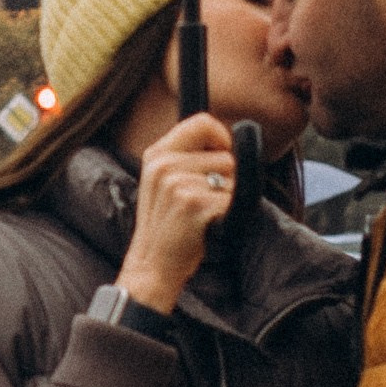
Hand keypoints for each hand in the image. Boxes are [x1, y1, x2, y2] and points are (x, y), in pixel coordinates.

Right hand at [120, 114, 237, 315]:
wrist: (153, 265)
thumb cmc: (168, 225)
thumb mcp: (164, 181)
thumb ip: (187, 155)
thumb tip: (230, 135)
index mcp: (156, 154)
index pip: (202, 121)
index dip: (221, 137)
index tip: (222, 155)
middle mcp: (164, 165)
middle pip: (224, 154)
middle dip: (226, 177)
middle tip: (205, 199)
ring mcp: (177, 184)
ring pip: (231, 176)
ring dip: (227, 197)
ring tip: (203, 213)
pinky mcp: (193, 204)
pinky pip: (232, 199)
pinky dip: (227, 214)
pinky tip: (206, 224)